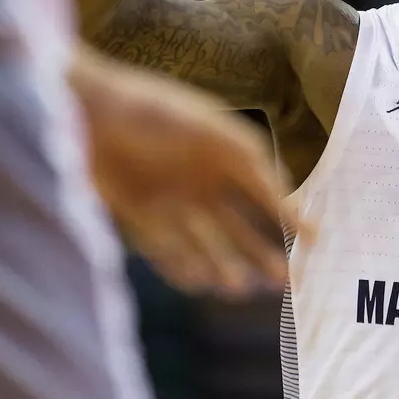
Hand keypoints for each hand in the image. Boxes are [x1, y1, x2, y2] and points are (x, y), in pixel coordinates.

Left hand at [73, 50, 293, 295]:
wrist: (85, 111)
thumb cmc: (152, 110)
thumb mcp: (211, 130)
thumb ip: (248, 159)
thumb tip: (284, 192)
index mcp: (223, 152)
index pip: (265, 190)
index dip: (290, 214)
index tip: (314, 240)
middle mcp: (202, 179)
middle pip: (239, 225)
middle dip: (261, 251)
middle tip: (285, 280)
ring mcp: (171, 199)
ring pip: (206, 242)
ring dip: (223, 265)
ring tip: (238, 288)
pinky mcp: (139, 214)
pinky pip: (166, 248)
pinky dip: (182, 266)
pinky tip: (200, 282)